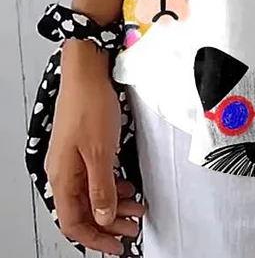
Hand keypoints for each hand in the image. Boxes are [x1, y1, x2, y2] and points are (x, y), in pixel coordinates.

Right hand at [44, 41, 144, 254]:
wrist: (88, 71)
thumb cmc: (90, 105)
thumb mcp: (100, 153)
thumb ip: (101, 189)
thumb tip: (104, 218)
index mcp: (62, 177)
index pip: (73, 223)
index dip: (95, 239)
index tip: (116, 247)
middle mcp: (63, 171)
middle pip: (83, 211)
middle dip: (109, 224)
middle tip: (132, 229)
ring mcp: (72, 159)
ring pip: (91, 194)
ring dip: (114, 204)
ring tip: (136, 208)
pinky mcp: (83, 147)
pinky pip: (95, 177)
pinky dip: (112, 186)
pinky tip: (127, 185)